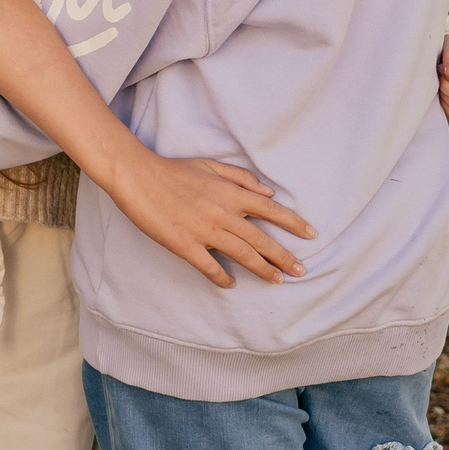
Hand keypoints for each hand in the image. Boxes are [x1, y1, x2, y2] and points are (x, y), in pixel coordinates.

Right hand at [97, 152, 318, 289]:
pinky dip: (222, 278)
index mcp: (230, 193)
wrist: (137, 176)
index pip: (270, 210)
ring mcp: (205, 231)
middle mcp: (223, 213)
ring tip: (277, 281)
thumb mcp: (210, 165)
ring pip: (242, 254)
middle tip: (300, 271)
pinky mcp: (185, 245)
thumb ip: (240, 177)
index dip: (293, 223)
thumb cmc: (173, 169)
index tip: (311, 234)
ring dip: (262, 269)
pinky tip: (230, 285)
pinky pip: (209, 267)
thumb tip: (268, 191)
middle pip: (261, 239)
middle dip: (284, 256)